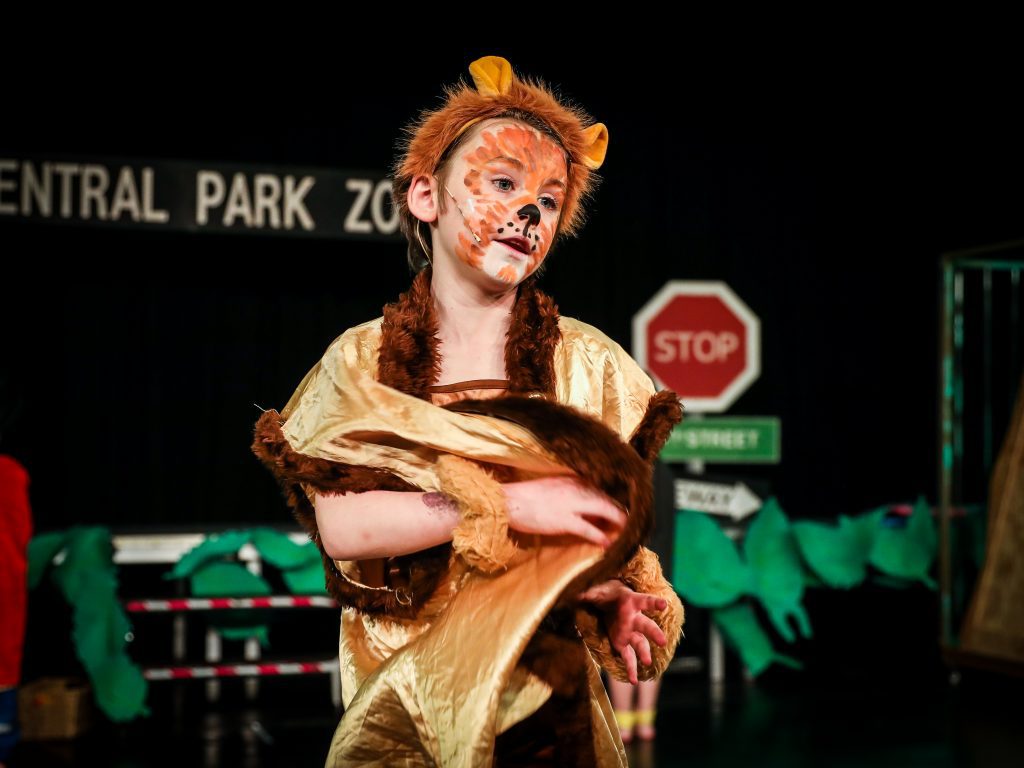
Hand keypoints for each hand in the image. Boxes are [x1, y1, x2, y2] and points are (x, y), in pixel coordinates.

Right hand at [502, 476, 625, 548]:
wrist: (507, 501)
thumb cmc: (525, 496)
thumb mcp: (551, 488)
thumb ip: (570, 492)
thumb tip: (585, 506)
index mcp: (572, 480)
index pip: (601, 489)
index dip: (614, 500)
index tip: (623, 509)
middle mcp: (576, 488)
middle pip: (608, 499)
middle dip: (621, 512)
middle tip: (632, 523)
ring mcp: (571, 504)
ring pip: (604, 510)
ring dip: (617, 522)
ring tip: (627, 532)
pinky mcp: (563, 520)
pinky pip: (588, 529)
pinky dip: (600, 536)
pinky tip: (607, 543)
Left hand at [577, 579, 667, 684]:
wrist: (610, 601)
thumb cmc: (607, 593)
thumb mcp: (599, 591)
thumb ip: (591, 594)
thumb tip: (579, 595)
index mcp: (631, 602)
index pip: (645, 601)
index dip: (654, 603)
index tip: (663, 605)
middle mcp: (634, 619)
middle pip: (646, 626)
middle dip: (653, 633)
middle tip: (662, 641)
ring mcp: (630, 633)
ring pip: (641, 644)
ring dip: (644, 653)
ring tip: (648, 663)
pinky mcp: (623, 643)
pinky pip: (629, 657)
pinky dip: (631, 668)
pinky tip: (633, 680)